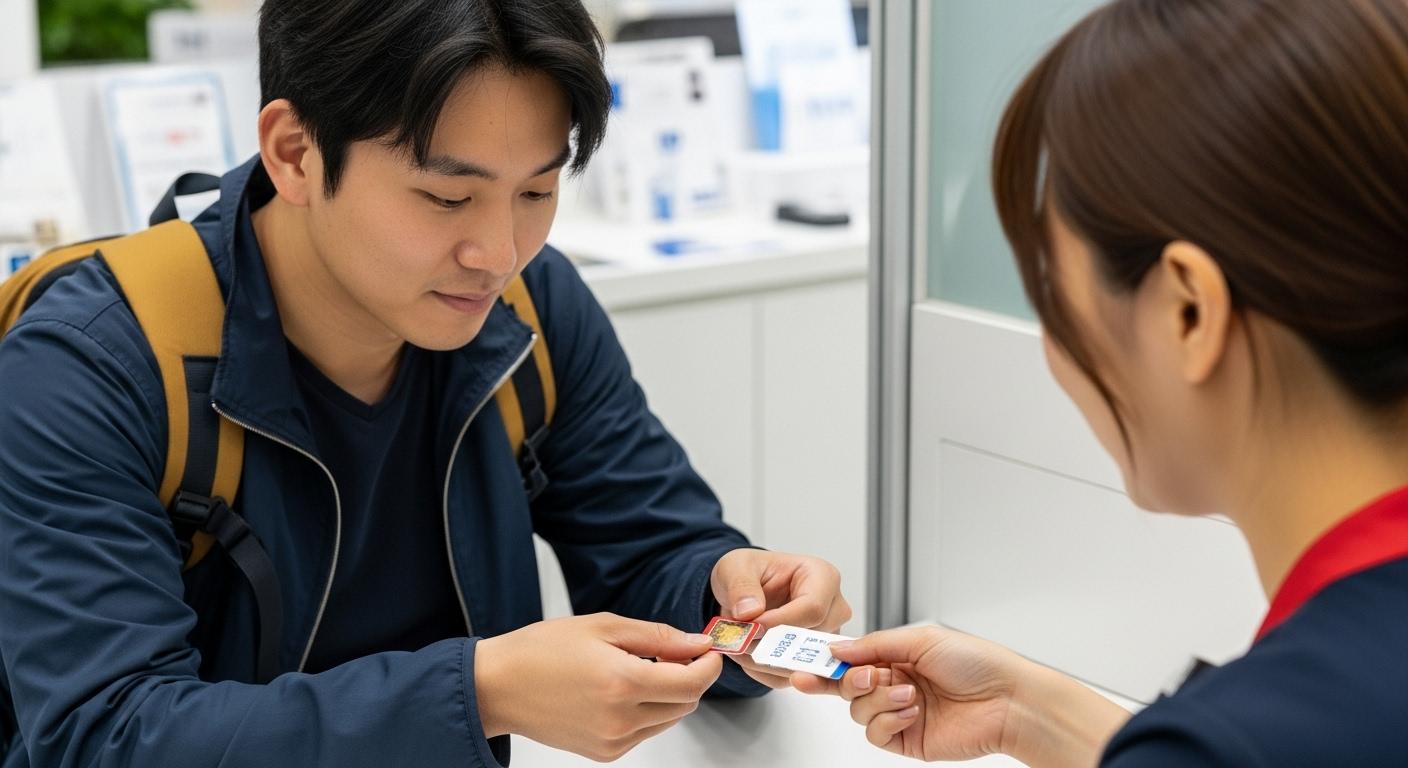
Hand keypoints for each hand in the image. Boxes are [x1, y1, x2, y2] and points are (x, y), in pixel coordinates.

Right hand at [474, 613, 722, 761]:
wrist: (499, 686)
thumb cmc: (542, 650)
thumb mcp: (602, 627)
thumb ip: (656, 637)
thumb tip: (696, 643)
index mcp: (622, 682)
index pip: (692, 683)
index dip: (709, 664)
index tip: (708, 649)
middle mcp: (621, 719)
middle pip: (686, 704)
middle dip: (691, 677)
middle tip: (675, 652)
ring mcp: (613, 741)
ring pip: (669, 719)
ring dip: (670, 694)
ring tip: (642, 667)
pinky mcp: (605, 752)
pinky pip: (645, 732)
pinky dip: (648, 710)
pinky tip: (624, 688)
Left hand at [710, 548, 850, 688]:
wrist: (745, 591)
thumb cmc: (750, 573)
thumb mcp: (736, 567)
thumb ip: (741, 585)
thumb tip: (750, 611)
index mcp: (822, 577)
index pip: (813, 609)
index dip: (780, 623)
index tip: (751, 627)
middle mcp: (833, 608)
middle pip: (811, 640)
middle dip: (770, 646)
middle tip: (739, 641)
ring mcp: (825, 637)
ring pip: (801, 663)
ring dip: (764, 661)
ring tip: (737, 647)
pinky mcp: (811, 659)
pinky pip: (789, 677)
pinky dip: (764, 671)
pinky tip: (746, 656)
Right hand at [792, 626, 1020, 760]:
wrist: (1008, 701)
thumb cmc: (977, 663)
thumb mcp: (920, 639)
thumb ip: (873, 645)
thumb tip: (836, 650)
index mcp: (895, 656)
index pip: (849, 659)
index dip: (823, 662)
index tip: (800, 663)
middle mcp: (893, 684)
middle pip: (846, 686)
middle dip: (848, 681)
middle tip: (865, 677)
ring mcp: (898, 712)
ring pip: (858, 711)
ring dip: (878, 701)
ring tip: (908, 695)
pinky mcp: (906, 739)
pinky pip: (875, 733)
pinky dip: (887, 720)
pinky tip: (910, 712)